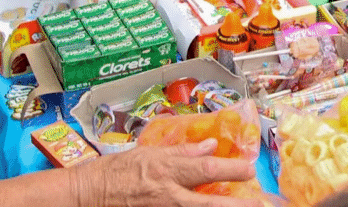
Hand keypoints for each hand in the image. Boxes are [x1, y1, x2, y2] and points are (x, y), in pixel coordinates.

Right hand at [76, 138, 261, 206]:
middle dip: (237, 205)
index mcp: (167, 171)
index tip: (250, 169)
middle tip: (259, 203)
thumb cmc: (116, 171)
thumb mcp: (149, 154)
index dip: (233, 169)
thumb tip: (210, 147)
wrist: (87, 195)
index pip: (208, 170)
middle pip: (210, 203)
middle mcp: (169, 196)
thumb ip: (182, 151)